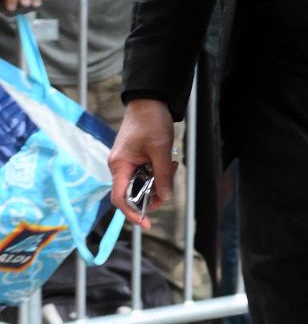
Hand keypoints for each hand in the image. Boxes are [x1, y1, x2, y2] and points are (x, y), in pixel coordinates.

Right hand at [108, 98, 176, 228]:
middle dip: (153, 193)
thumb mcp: (161, 150)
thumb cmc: (151, 121)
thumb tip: (165, 198)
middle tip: (170, 183)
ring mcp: (127, 163)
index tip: (146, 223)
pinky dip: (158, 172)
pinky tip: (169, 163)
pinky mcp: (135, 159)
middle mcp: (120, 167)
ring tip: (172, 166)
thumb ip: (162, 176)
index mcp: (120, 166)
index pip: (120, 199)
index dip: (132, 213)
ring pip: (142, 184)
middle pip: (134, 193)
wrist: (150, 100)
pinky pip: (146, 174)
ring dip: (159, 180)